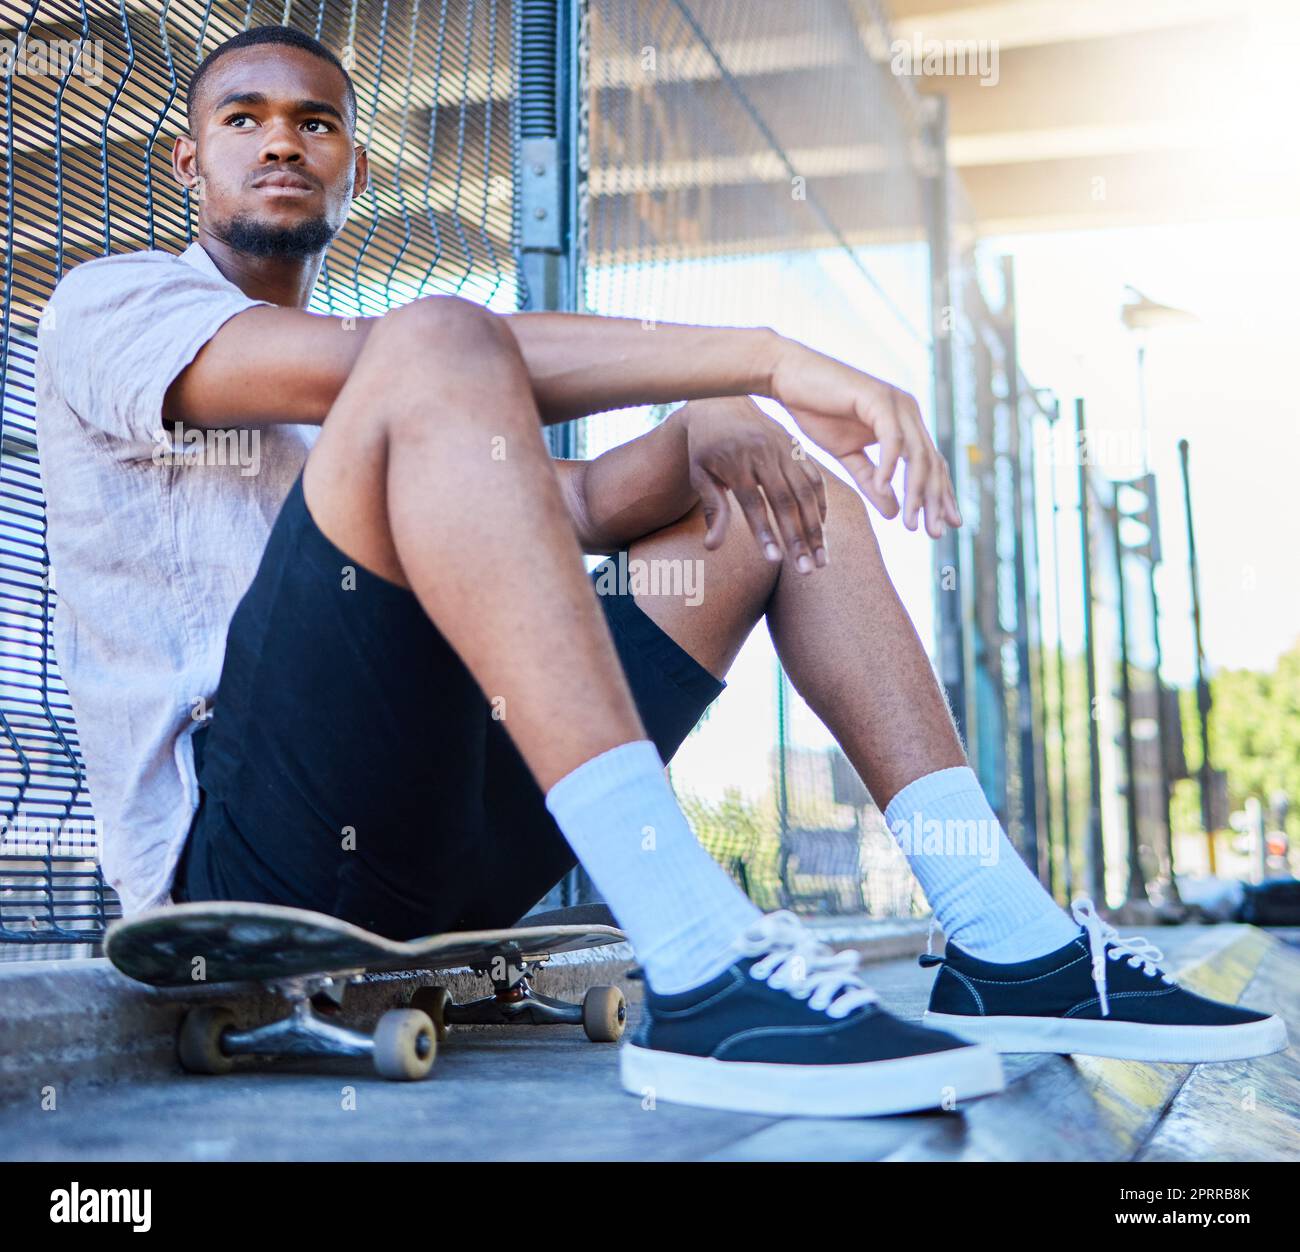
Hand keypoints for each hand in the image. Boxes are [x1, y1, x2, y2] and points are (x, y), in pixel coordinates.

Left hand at [682, 397, 828, 571]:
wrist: (722, 402)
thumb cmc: (706, 446)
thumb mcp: (700, 475)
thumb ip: (713, 509)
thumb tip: (711, 547)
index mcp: (737, 462)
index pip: (754, 503)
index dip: (765, 532)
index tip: (775, 560)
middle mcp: (765, 455)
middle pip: (786, 501)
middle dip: (798, 538)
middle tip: (807, 570)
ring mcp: (785, 449)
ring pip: (806, 493)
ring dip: (817, 528)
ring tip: (821, 560)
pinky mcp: (797, 447)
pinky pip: (815, 478)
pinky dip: (821, 505)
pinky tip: (822, 531)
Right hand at [768, 338, 960, 538]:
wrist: (788, 378)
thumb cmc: (816, 412)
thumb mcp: (847, 456)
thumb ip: (871, 482)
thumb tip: (895, 514)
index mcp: (905, 424)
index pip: (932, 464)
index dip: (940, 496)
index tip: (943, 527)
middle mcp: (908, 412)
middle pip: (931, 463)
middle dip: (935, 501)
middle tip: (934, 533)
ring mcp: (896, 403)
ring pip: (916, 454)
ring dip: (915, 491)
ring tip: (911, 522)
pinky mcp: (878, 398)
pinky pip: (891, 438)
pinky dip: (889, 466)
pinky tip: (883, 489)